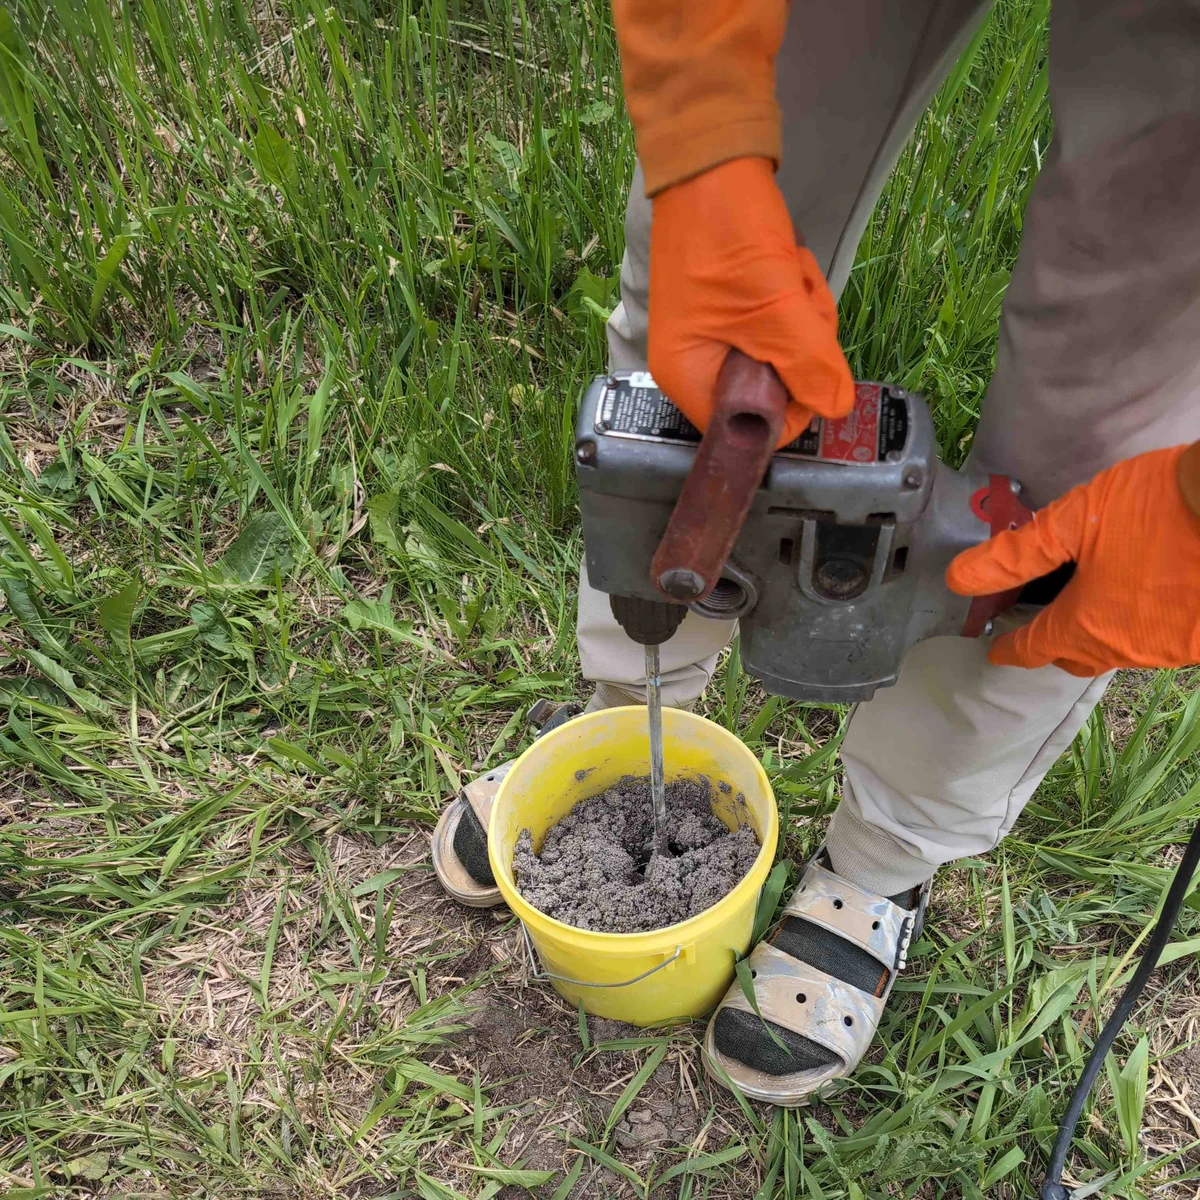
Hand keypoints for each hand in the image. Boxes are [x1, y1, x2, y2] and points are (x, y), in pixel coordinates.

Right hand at [649, 156, 854, 448]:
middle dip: (799, 349)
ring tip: (789, 274)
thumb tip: (836, 408)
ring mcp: (713, 333)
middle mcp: (693, 363)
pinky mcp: (732, 307)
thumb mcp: (776, 306)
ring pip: (781, 355)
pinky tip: (785, 264)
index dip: (788, 407)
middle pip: (769, 391)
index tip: (811, 367)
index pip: (746, 427)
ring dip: (801, 316)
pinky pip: (777, 325)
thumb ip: (809, 365)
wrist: (710, 157)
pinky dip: (791, 298)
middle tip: (798, 306)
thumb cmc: (725, 232)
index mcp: (685, 376)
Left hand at [946, 445, 1199, 675]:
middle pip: (1077, 657)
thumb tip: (959, 578)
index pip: (1033, 649)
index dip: (1009, 649)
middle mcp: (1127, 647)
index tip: (995, 651)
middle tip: (1038, 628)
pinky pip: (1159, 640)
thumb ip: (1015, 554)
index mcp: (1085, 625)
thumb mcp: (1074, 522)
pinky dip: (1140, 624)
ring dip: (1100, 633)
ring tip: (1088, 605)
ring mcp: (1171, 648)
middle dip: (1053, 646)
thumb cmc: (1156, 507)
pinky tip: (1141, 598)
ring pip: (1122, 650)